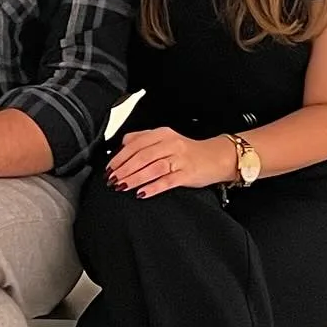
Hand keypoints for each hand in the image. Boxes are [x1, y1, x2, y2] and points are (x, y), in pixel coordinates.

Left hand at [106, 127, 236, 197]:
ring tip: (122, 186)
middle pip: (142, 156)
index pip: (135, 143)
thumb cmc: (188, 151)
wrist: (216, 157)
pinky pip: (167, 181)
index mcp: (162, 134)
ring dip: (134, 178)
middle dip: (124, 169)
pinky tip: (142, 193)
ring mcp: (179, 159)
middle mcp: (170, 144)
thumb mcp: (165, 140)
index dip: (120, 156)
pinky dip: (153, 187)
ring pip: (152, 168)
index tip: (109, 168)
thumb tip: (121, 147)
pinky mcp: (187, 173)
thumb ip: (144, 140)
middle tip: (112, 179)